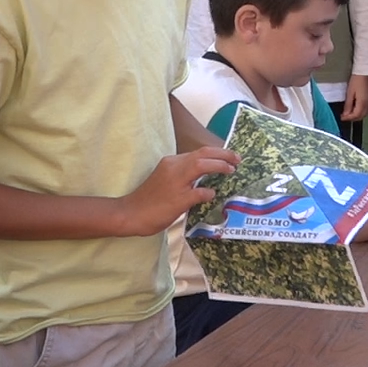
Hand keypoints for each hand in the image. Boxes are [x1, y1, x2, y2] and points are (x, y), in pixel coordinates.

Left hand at [118, 147, 239, 236]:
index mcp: (179, 171)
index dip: (221, 164)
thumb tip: (213, 190)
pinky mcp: (165, 170)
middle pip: (201, 152)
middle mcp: (174, 163)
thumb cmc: (155, 212)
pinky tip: (208, 170)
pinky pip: (188, 161)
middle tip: (237, 159)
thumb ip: (198, 195)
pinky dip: (201, 162)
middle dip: (220, 154)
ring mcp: (168, 165)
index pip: (205, 161)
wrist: (130, 214)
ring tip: (227, 162)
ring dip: (212, 157)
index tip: (235, 169)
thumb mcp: (180, 206)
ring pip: (194, 155)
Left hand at [341, 75, 367, 120]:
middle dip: (352, 118)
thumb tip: (345, 114)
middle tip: (344, 116)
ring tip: (349, 113)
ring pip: (365, 114)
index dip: (348, 118)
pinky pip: (367, 110)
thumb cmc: (356, 81)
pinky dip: (361, 112)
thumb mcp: (350, 93)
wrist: (365, 72)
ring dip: (357, 116)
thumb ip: (348, 105)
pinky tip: (356, 109)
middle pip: (361, 116)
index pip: (355, 115)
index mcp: (363, 103)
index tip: (341, 117)